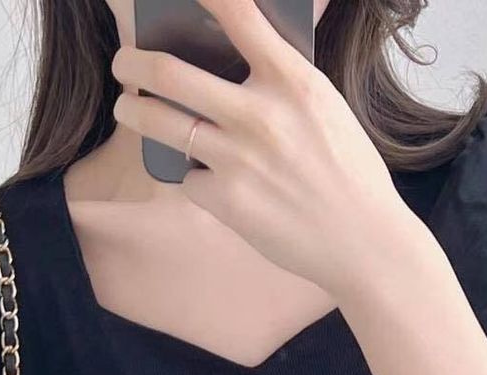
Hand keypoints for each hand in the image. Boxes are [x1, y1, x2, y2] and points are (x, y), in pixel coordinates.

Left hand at [110, 0, 416, 298]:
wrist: (363, 240)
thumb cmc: (348, 172)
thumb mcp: (324, 107)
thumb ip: (281, 81)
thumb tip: (234, 62)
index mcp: (293, 80)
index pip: (237, 14)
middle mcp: (260, 114)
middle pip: (169, 72)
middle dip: (132, 63)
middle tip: (123, 64)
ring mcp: (239, 159)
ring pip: (159, 123)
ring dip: (134, 112)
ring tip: (130, 109)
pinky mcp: (226, 201)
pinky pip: (188, 178)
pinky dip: (194, 179)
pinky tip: (215, 184)